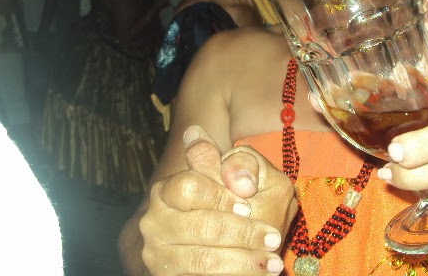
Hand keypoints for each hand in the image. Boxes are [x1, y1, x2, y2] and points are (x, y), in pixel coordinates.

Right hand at [139, 126, 287, 274]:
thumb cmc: (228, 202)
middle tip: (273, 239)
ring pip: (202, 259)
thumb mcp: (238, 175)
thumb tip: (232, 170)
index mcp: (165, 190)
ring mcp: (159, 255)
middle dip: (242, 234)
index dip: (220, 197)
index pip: (189, 186)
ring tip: (274, 262)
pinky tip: (259, 274)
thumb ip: (238, 162)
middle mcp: (154, 222)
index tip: (248, 207)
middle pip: (200, 226)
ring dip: (244, 261)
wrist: (212, 245)